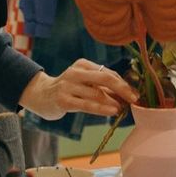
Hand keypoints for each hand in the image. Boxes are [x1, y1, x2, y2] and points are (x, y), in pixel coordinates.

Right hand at [18, 61, 138, 120]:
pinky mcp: (64, 100)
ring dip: (113, 102)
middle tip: (135, 98)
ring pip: (97, 93)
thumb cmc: (68, 90)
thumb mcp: (83, 83)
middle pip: (105, 78)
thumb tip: (126, 96)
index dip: (123, 83)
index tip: (135, 93)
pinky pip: (87, 104)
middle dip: (123, 88)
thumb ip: (102, 88)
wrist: (40, 96)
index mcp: (83, 64)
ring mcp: (68, 86)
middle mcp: (75, 72)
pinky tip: (113, 111)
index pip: (107, 73)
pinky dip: (102, 108)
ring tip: (122, 109)